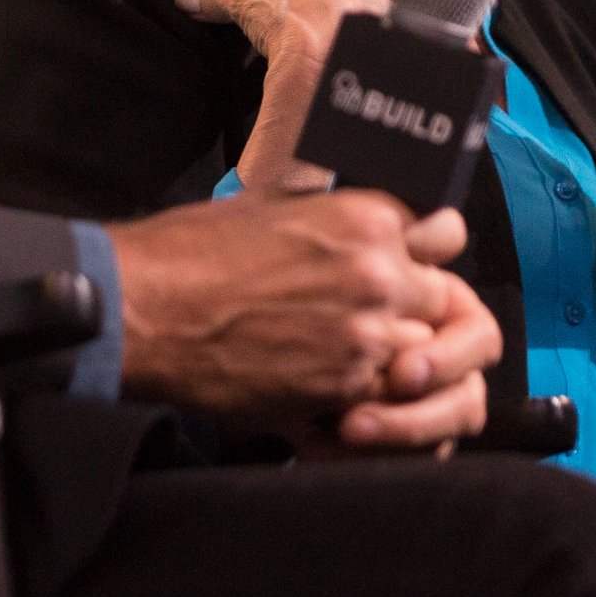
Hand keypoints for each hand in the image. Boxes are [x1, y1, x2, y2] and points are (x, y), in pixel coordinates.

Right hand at [108, 192, 495, 450]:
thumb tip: (360, 217)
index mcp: (366, 217)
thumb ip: (335, 214)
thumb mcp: (276, 206)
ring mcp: (365, 333)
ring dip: (392, 352)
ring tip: (345, 349)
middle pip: (440, 296)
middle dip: (411, 306)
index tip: (417, 259)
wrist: (148, 309)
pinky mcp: (341, 385)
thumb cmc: (196, 252)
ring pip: (419, 350)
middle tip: (371, 313)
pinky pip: (381, 390)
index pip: (447, 232)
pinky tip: (323, 376)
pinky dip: (361, 388)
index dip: (430, 249)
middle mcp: (377, 272)